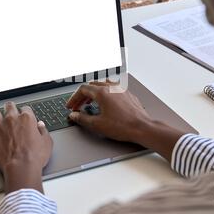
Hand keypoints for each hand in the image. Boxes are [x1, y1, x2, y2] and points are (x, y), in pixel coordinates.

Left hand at [0, 102, 52, 193]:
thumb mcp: (47, 142)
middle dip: (10, 108)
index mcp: (27, 118)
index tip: (25, 117)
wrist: (21, 167)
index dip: (25, 113)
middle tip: (11, 113)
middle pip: (9, 106)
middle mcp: (12, 119)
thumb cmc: (34, 157)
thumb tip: (40, 125)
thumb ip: (43, 131)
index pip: (25, 108)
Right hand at [67, 81, 188, 161]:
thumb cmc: (123, 126)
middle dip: (83, 96)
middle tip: (78, 105)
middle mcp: (112, 88)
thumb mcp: (98, 125)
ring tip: (90, 103)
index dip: (74, 98)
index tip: (71, 105)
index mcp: (103, 92)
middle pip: (92, 86)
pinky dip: (105, 94)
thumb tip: (74, 116)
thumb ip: (82, 119)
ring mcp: (121, 90)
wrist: (142, 128)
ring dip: (94, 93)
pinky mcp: (128, 95)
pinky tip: (106, 104)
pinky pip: (113, 90)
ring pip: (103, 85)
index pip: (83, 89)